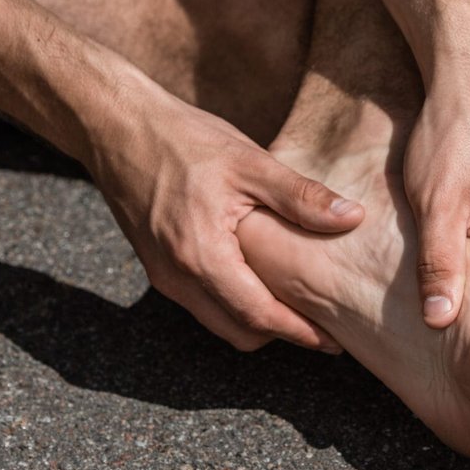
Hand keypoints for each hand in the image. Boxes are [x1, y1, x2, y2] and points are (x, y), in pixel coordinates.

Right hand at [89, 90, 365, 351]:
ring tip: (297, 303)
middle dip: (281, 334)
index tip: (336, 342)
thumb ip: (300, 197)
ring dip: (256, 319)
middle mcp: (177, 277)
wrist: (116, 127)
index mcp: (202, 256)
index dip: (301, 333)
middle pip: (238, 332)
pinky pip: (201, 301)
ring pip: (218, 321)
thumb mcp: (249, 162)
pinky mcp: (157, 266)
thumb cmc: (183, 138)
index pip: (259, 316)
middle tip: (324, 324)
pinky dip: (233, 302)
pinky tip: (259, 278)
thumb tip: (353, 217)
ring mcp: (163, 275)